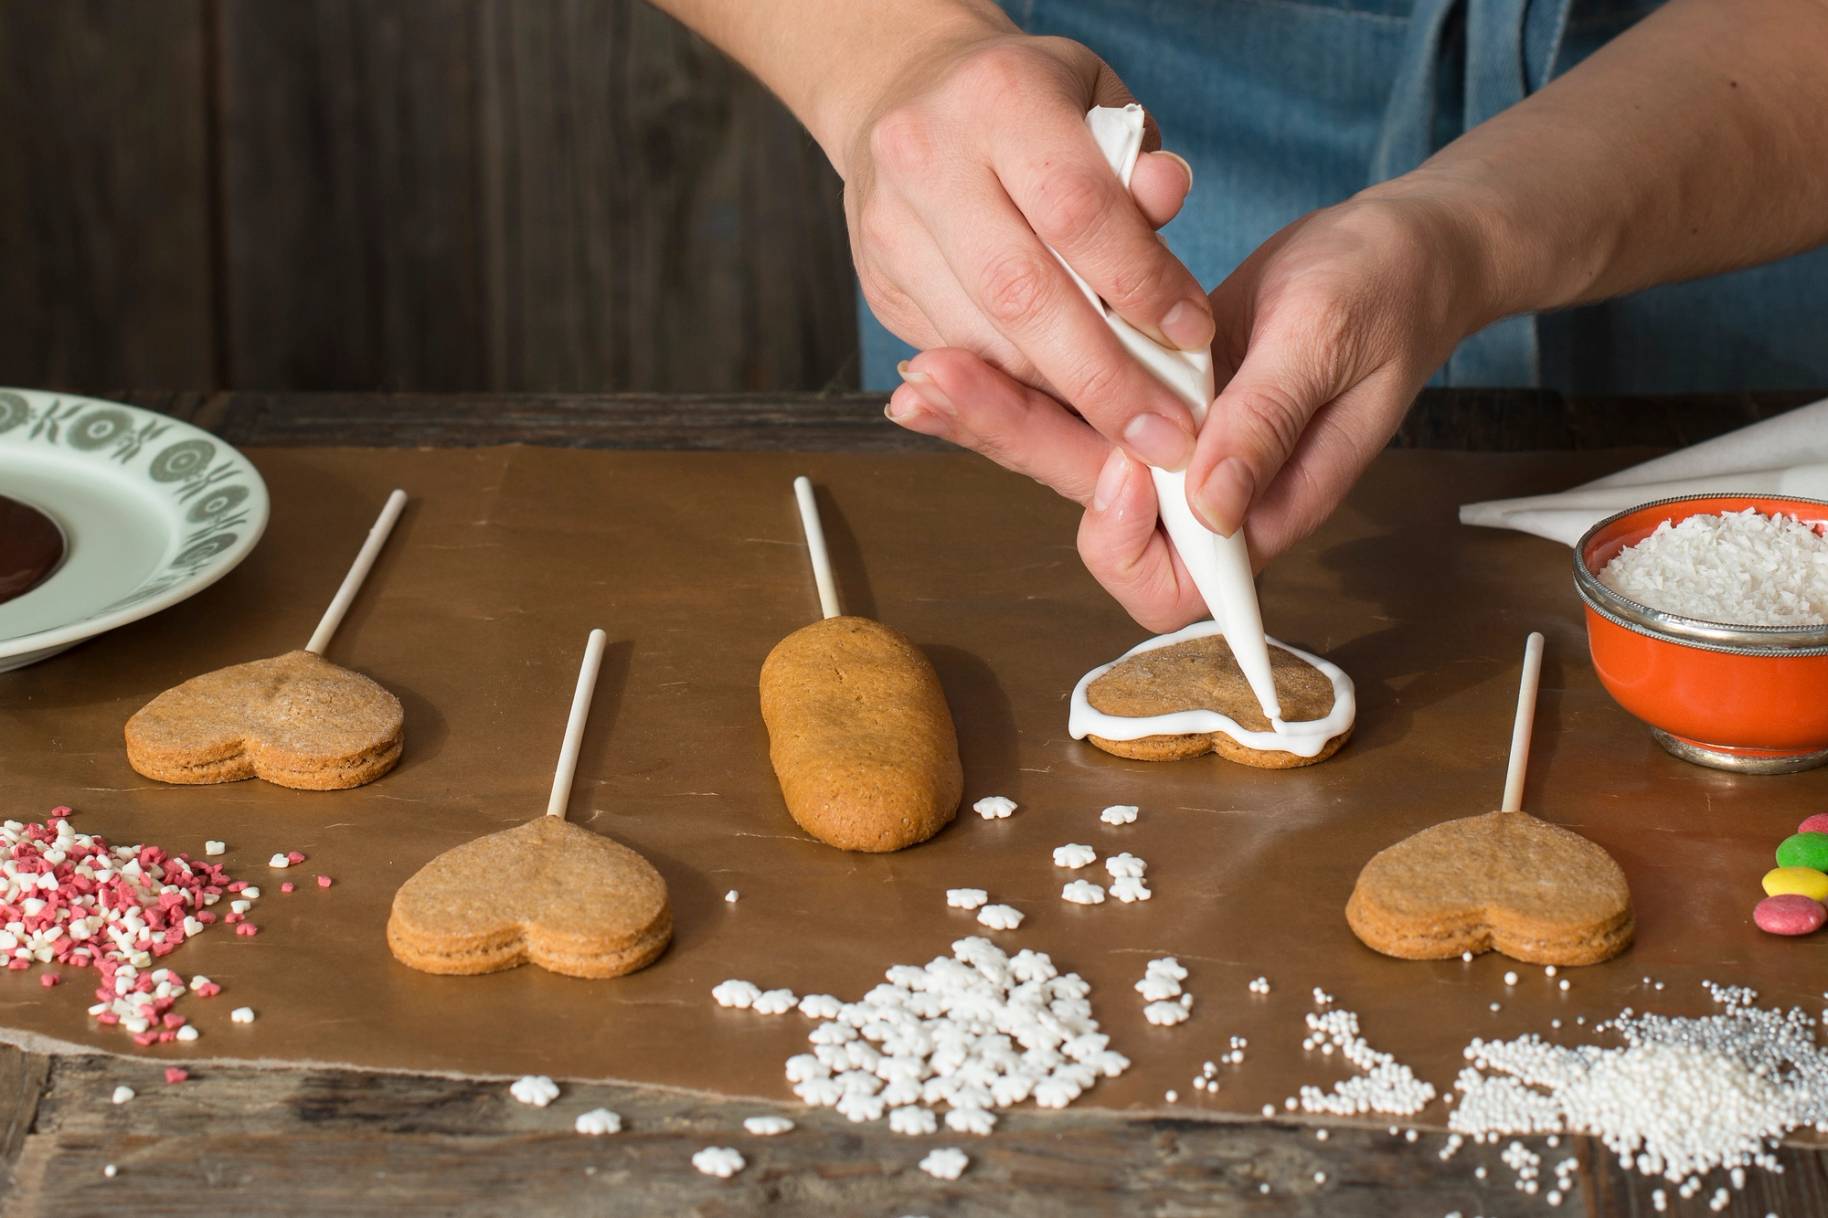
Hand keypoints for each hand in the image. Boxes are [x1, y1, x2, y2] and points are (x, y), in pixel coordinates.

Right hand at [839, 30, 1213, 469]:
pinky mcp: (877, 281)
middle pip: (1021, 293)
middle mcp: (929, 159)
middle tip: (1162, 429)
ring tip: (1126, 426)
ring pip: (982, 342)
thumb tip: (1168, 195)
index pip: (1077, 210)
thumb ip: (1134, 162)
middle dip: (1101, 375)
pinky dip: (1016, 388)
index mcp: (998, 97)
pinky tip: (1065, 406)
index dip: (1140, 283)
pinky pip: (956, 355)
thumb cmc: (1024, 102)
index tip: (1192, 336)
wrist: (901, 91)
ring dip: (1060, 397)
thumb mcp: (1093, 101)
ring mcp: (890, 226)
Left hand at [887, 191, 1492, 629]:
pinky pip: (1075, 400)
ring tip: (924, 373)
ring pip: (1068, 454)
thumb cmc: (1384, 297)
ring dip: (997, 415)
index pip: (1174, 582)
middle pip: (1093, 511)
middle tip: (938, 392)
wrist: (1393, 252)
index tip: (1124, 463)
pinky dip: (1020, 375)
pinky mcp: (1150, 396)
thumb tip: (1210, 505)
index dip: (1130, 541)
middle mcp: (1203, 494)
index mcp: (1260, 506)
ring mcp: (1172, 448)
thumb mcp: (1329, 344)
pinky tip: (960, 345)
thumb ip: (1269, 424)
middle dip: (1014, 448)